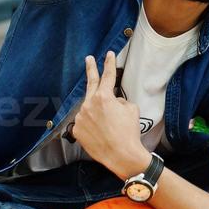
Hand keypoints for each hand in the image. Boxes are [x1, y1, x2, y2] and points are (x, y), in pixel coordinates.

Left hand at [70, 52, 149, 179]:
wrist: (121, 155)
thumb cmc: (129, 131)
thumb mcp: (131, 109)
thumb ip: (119, 100)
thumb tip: (112, 101)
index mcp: (104, 97)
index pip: (108, 75)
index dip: (109, 63)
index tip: (108, 54)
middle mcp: (89, 104)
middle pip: (90, 83)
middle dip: (91, 69)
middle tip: (89, 59)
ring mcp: (81, 117)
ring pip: (89, 108)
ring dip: (97, 112)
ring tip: (107, 124)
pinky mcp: (76, 129)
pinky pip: (84, 122)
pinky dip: (91, 125)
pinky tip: (100, 133)